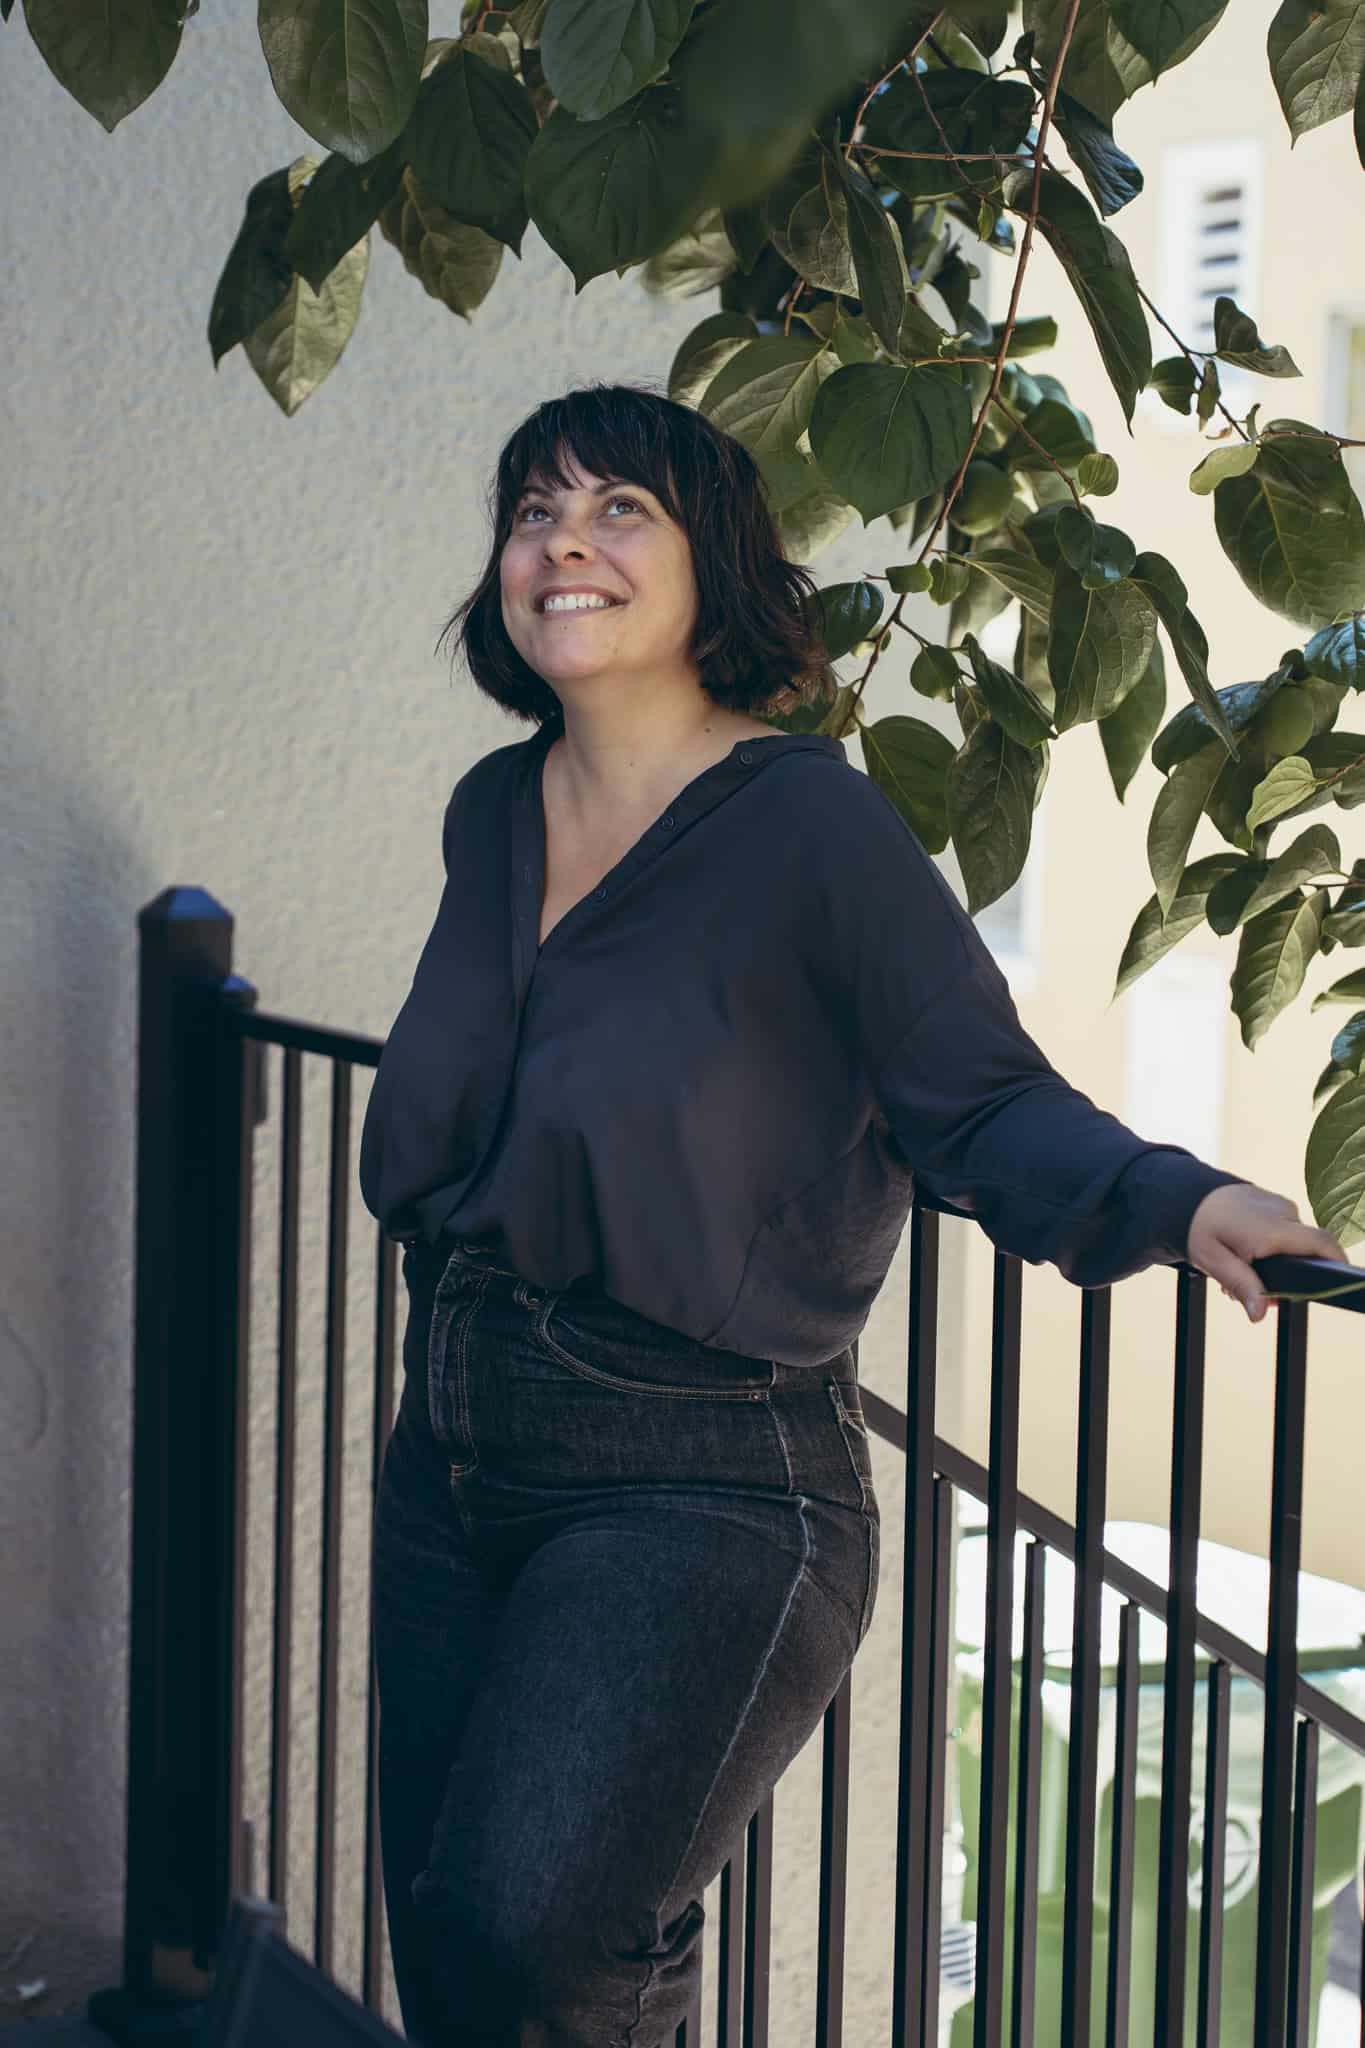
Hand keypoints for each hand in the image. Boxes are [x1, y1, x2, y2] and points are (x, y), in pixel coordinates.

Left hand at [1186, 1182, 1352, 1322]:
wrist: (1185, 1194)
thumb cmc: (1198, 1227)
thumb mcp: (1214, 1261)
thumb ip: (1241, 1285)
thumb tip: (1260, 1314)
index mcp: (1272, 1228)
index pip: (1321, 1243)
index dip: (1337, 1261)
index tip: (1339, 1281)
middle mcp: (1283, 1213)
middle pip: (1307, 1250)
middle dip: (1289, 1276)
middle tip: (1252, 1292)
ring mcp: (1281, 1206)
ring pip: (1293, 1242)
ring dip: (1274, 1262)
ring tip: (1239, 1271)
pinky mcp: (1276, 1205)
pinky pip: (1284, 1230)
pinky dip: (1270, 1246)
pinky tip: (1244, 1253)